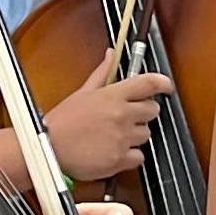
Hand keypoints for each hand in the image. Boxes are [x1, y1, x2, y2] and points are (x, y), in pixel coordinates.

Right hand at [46, 53, 177, 180]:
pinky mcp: (120, 159)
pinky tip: (115, 151)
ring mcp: (122, 138)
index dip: (162, 83)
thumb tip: (111, 55)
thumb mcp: (82, 92)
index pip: (148, 83)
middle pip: (153, 110)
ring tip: (115, 136)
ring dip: (136, 135)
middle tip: (129, 116)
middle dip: (144, 113)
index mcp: (113, 96)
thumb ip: (102, 73)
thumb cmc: (62, 122)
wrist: (49, 149)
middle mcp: (121, 116)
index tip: (166, 86)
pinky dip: (130, 156)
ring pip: (147, 134)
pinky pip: (139, 157)